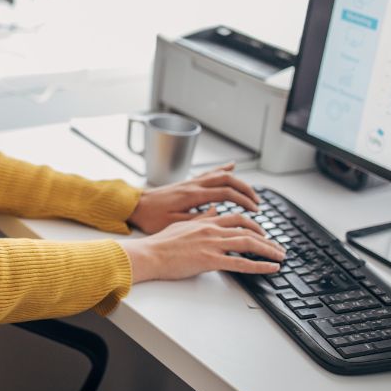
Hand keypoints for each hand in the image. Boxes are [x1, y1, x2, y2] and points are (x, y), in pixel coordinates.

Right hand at [118, 213, 284, 282]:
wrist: (148, 254)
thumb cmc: (160, 244)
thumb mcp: (181, 224)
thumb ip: (199, 218)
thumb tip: (212, 211)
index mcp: (205, 221)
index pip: (236, 218)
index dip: (252, 224)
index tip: (262, 231)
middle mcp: (211, 229)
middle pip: (247, 230)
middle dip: (267, 238)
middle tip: (278, 246)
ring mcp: (212, 244)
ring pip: (248, 243)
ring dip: (269, 249)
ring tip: (281, 256)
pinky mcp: (210, 260)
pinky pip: (241, 263)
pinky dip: (260, 265)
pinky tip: (271, 268)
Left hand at [127, 163, 261, 233]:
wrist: (133, 205)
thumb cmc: (150, 217)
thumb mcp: (173, 223)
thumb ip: (196, 220)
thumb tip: (217, 216)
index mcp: (192, 195)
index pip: (225, 193)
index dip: (243, 201)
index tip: (255, 210)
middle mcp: (193, 185)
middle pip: (227, 180)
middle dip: (245, 190)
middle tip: (257, 202)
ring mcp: (190, 182)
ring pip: (219, 174)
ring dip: (237, 181)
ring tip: (250, 191)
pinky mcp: (186, 183)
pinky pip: (209, 172)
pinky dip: (223, 169)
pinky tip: (232, 167)